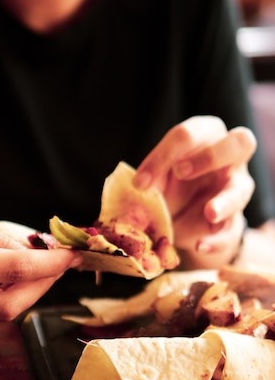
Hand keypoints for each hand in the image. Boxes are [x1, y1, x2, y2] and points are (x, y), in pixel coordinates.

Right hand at [0, 187, 80, 320]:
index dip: (51, 264)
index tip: (74, 254)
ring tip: (41, 264)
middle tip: (61, 263)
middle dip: (44, 287)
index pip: (14, 271)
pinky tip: (9, 272)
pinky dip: (1, 294)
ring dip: (26, 291)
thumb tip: (28, 251)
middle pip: (9, 307)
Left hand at [133, 116, 256, 268]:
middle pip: (240, 142)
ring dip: (225, 201)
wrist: (180, 218)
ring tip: (209, 213)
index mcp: (205, 136)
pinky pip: (232, 229)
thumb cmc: (170, 182)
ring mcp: (236, 188)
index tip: (140, 182)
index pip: (190, 135)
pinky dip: (217, 239)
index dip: (163, 155)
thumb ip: (149, 177)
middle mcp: (229, 157)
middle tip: (180, 172)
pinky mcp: (234, 221)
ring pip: (241, 189)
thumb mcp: (156, 176)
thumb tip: (137, 187)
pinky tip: (200, 245)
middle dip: (211, 156)